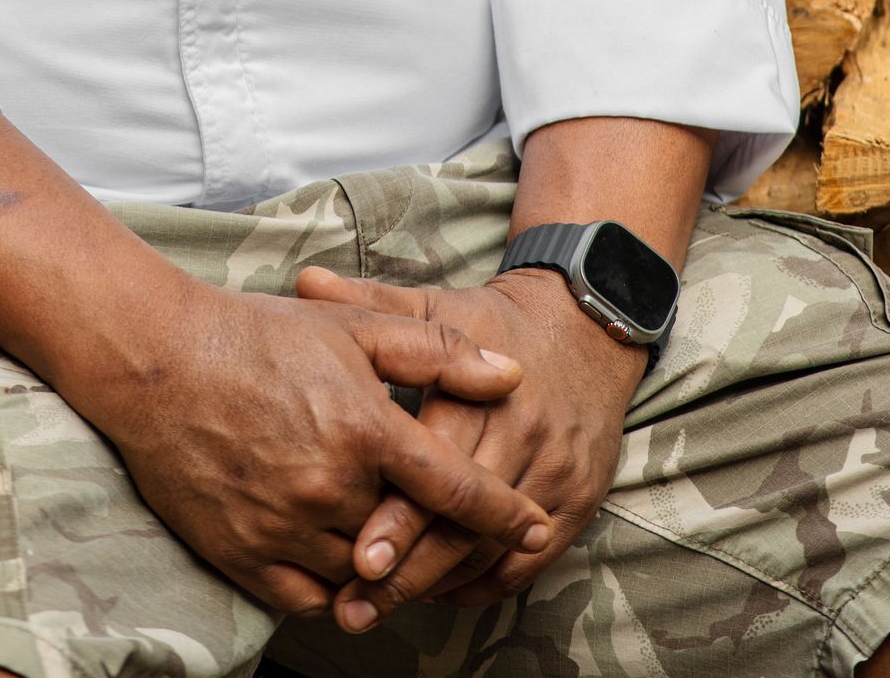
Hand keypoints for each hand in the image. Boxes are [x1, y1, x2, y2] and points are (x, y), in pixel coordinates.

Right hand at [81, 278, 551, 616]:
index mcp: (364, 429)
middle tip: (462, 543)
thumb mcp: (352, 329)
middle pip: (408, 539)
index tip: (535, 526)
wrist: (158, 360)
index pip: (455, 489)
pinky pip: (311, 598)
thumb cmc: (257, 336)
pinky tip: (346, 572)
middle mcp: (330, 487)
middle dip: (439, 542)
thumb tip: (511, 375)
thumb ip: (437, 353)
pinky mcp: (244, 555)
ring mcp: (285, 527)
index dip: (504, 513)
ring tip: (400, 554)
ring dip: (387, 569)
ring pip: (362, 575)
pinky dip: (338, 592)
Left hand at [295, 265, 644, 632]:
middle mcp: (525, 434)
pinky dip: (481, 585)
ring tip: (379, 610)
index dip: (400, 516)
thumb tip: (305, 281)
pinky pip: (530, 563)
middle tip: (354, 604)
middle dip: (408, 569)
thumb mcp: (435, 304)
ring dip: (436, 586)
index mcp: (486, 389)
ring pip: (493, 549)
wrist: (584, 327)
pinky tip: (437, 594)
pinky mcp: (578, 502)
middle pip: (464, 520)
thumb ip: (370, 303)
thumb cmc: (493, 320)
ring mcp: (555, 473)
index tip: (359, 557)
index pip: (441, 465)